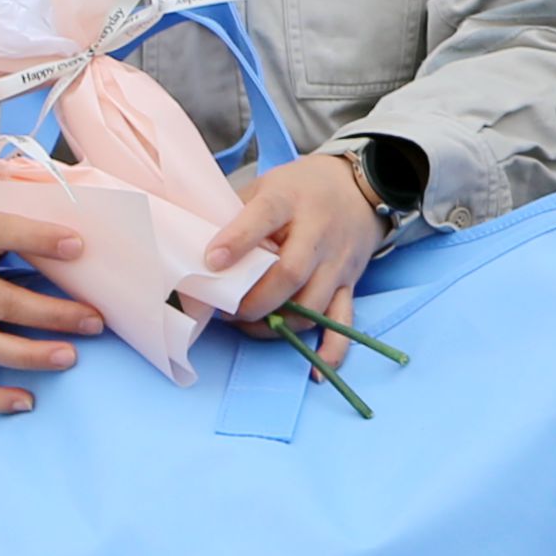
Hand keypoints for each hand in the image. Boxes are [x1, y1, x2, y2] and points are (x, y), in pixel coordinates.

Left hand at [201, 149, 385, 363]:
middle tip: (227, 311)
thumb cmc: (302, 190)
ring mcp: (337, 261)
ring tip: (250, 325)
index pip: (264, 217)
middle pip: (290, 274)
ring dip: (277, 325)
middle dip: (254, 301)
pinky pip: (343, 321)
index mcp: (290, 201)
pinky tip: (314, 369)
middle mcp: (318, 232)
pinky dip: (330, 348)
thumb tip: (194, 246)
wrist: (361, 187)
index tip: (211, 261)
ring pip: (312, 304)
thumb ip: (237, 213)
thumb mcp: (268, 186)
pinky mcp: (351, 283)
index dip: (237, 241)